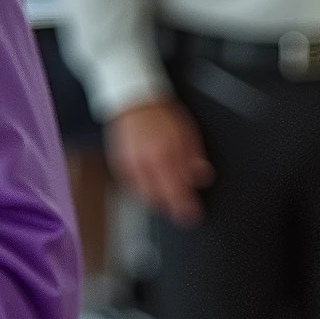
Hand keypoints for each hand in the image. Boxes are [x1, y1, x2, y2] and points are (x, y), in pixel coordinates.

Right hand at [105, 98, 211, 225]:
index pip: (177, 191)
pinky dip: (143, 193)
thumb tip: (200, 178)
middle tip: (182, 210)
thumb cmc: (161, 116)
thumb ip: (194, 158)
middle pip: (159, 199)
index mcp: (165, 155)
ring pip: (144, 196)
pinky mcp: (119, 166)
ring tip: (168, 199)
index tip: (192, 216)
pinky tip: (152, 189)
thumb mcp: (188, 134)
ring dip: (158, 202)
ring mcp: (129, 165)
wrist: (133, 102)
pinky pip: (132, 189)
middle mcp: (145, 163)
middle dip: (172, 208)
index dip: (186, 208)